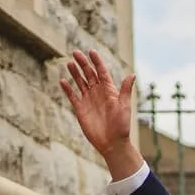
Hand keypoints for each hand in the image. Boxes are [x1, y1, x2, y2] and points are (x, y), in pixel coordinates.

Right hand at [59, 50, 141, 176]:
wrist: (112, 143)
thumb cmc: (121, 125)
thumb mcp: (124, 106)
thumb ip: (125, 90)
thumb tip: (132, 74)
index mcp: (109, 90)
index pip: (101, 72)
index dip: (96, 62)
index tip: (91, 52)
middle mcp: (98, 93)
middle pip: (89, 74)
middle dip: (83, 63)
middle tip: (75, 53)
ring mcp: (89, 100)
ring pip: (80, 82)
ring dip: (75, 73)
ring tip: (69, 63)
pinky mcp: (81, 109)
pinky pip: (73, 96)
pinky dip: (67, 89)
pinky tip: (62, 81)